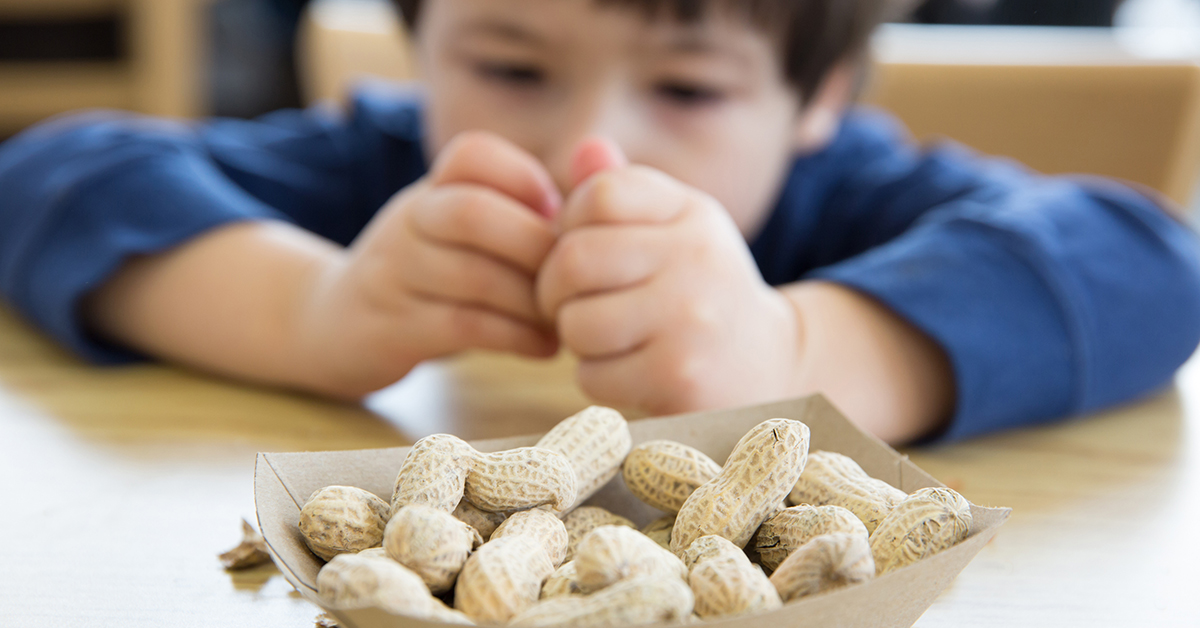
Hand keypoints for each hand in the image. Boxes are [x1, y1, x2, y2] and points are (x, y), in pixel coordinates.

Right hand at [296, 132, 561, 397]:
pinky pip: (462, 325)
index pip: (471, 154)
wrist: (336, 325)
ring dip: (532, 301)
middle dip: (535, 246)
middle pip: (470, 213)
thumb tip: (602, 190)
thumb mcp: (458, 230)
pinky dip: (515, 337)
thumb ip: (518, 210)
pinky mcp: (392, 328)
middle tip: (574, 278)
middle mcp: (408, 222)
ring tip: (566, 318)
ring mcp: (394, 275)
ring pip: (471, 276)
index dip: (524, 179)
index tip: (557, 216)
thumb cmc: (428, 276)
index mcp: (430, 189)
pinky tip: (544, 347)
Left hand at [537, 139, 798, 413]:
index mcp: (692, 213)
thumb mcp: (676, 231)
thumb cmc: (699, 294)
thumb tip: (585, 148)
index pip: (599, 194)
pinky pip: (592, 374)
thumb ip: (626, 193)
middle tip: (571, 305)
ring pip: (576, 321)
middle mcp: (697, 257)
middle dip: (555, 289)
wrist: (768, 367)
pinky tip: (630, 373)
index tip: (584, 252)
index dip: (569, 225)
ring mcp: (691, 318)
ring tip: (607, 339)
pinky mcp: (679, 376)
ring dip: (576, 339)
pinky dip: (597, 380)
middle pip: (574, 258)